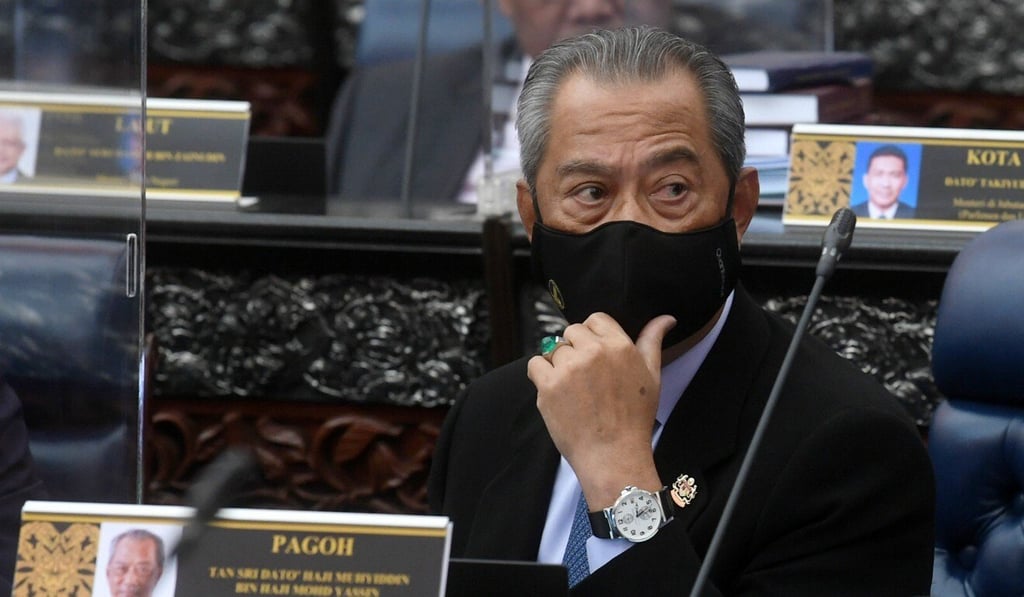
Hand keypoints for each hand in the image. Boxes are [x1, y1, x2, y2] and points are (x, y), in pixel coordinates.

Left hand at [527, 313, 675, 508]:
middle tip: (585, 377)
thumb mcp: (652, 376)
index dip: (593, 335)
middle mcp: (592, 351)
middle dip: (576, 349)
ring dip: (559, 364)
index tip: (594, 355)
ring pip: (554, 350)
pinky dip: (541, 375)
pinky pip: (535, 365)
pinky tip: (557, 392)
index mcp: (619, 345)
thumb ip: (653, 342)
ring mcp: (568, 367)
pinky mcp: (548, 385)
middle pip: (571, 332)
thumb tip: (666, 318)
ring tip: (573, 389)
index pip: (595, 319)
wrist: (612, 454)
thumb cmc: (634, 419)